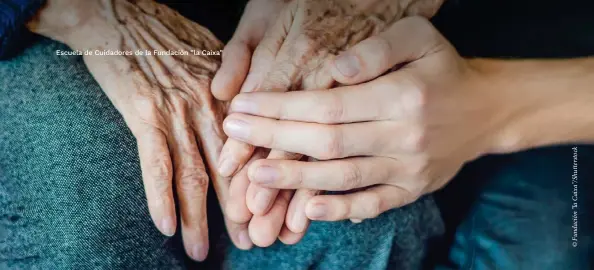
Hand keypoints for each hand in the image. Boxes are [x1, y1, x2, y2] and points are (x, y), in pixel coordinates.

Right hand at [29, 0, 243, 260]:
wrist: (121, 14)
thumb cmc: (168, 34)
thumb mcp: (215, 55)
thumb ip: (233, 91)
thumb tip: (246, 116)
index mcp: (233, 96)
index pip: (257, 149)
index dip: (266, 185)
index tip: (274, 212)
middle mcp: (213, 107)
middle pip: (233, 170)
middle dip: (242, 211)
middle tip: (253, 242)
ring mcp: (179, 111)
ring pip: (195, 174)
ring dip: (200, 218)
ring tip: (205, 251)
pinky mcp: (144, 114)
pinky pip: (155, 164)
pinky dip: (160, 198)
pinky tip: (166, 227)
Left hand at [223, 17, 503, 221]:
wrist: (485, 110)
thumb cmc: (442, 68)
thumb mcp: (419, 37)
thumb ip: (375, 49)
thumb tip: (334, 70)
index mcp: (402, 95)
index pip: (328, 105)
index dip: (281, 108)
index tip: (243, 106)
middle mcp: (404, 136)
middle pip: (327, 143)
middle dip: (274, 139)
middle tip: (234, 135)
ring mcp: (408, 169)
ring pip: (342, 178)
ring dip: (294, 179)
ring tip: (254, 174)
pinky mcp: (411, 190)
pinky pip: (371, 204)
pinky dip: (338, 209)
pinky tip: (305, 207)